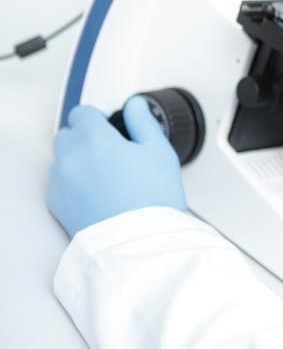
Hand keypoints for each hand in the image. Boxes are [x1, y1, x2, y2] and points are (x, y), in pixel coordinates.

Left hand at [48, 97, 185, 236]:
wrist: (139, 241)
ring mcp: (60, 182)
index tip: (111, 128)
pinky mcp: (57, 205)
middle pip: (68, 134)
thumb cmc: (152, 198)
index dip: (99, 118)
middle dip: (86, 138)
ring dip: (79, 160)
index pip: (82, 113)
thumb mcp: (160, 151)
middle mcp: (70, 156)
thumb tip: (136, 106)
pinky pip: (61, 184)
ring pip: (63, 160)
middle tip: (112, 152)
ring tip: (108, 176)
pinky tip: (99, 193)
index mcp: (94, 138)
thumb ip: (144, 122)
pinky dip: (75, 184)